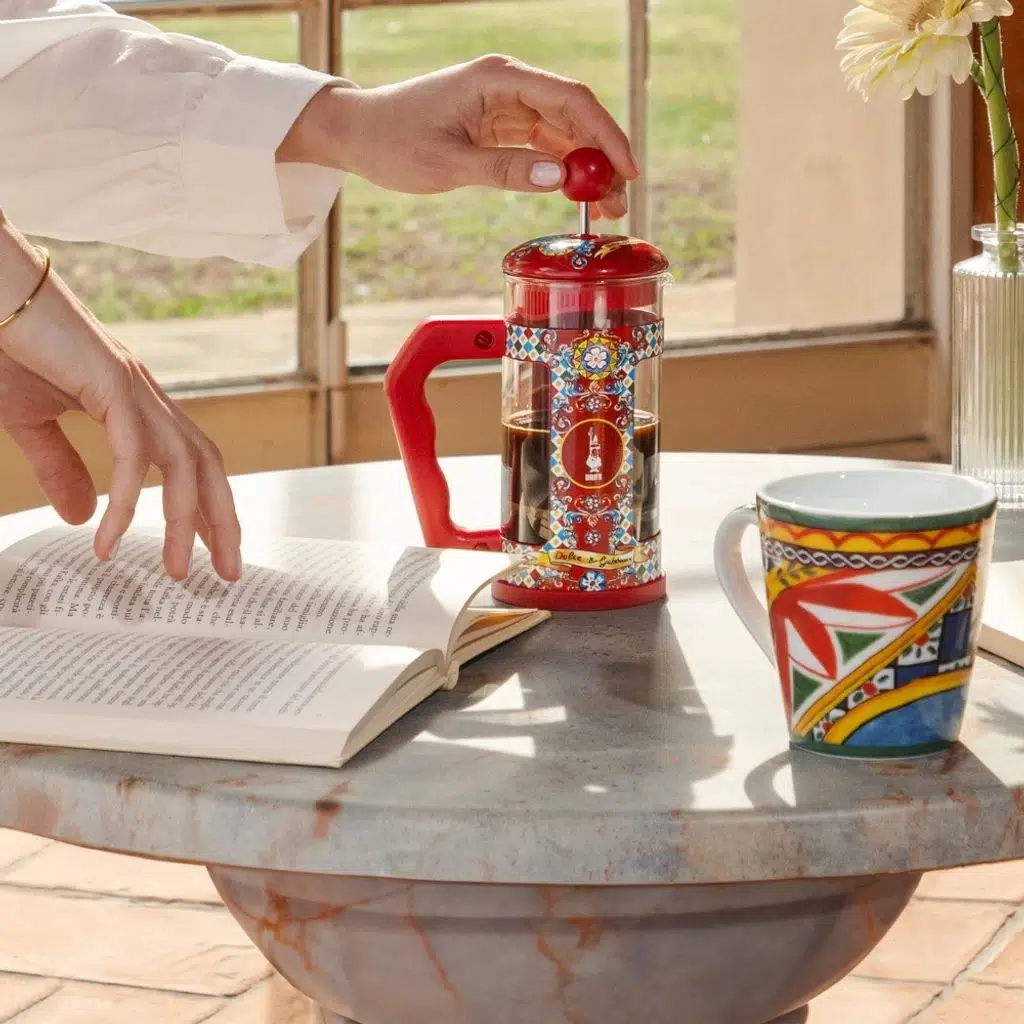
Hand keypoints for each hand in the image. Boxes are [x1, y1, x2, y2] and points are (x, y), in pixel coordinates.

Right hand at [0, 229, 241, 581]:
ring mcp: (134, 387)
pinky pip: (131, 453)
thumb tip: (85, 517)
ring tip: (177, 571)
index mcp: (138, 406)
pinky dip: (127, 500)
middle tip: (227, 574)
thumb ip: (61, 467)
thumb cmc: (4, 346)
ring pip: (184, 464)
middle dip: (221, 522)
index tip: (215, 554)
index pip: (192, 465)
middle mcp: (148, 397)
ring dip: (184, 521)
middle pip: (207, 467)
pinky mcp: (110, 381)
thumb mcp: (32, 421)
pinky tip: (108, 538)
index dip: (209, 510)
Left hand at [280, 54, 637, 220]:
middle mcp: (509, 85)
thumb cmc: (394, 141)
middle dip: (603, 159)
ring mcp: (508, 104)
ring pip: (565, 133)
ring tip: (605, 210)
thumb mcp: (448, 163)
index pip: (571, 100)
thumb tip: (559, 178)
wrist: (360, 134)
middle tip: (619, 203)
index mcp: (498, 79)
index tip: (626, 171)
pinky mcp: (502, 125)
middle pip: (576, 116)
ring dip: (587, 169)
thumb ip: (505, 170)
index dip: (606, 135)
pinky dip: (564, 171)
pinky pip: (546, 145)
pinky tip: (577, 197)